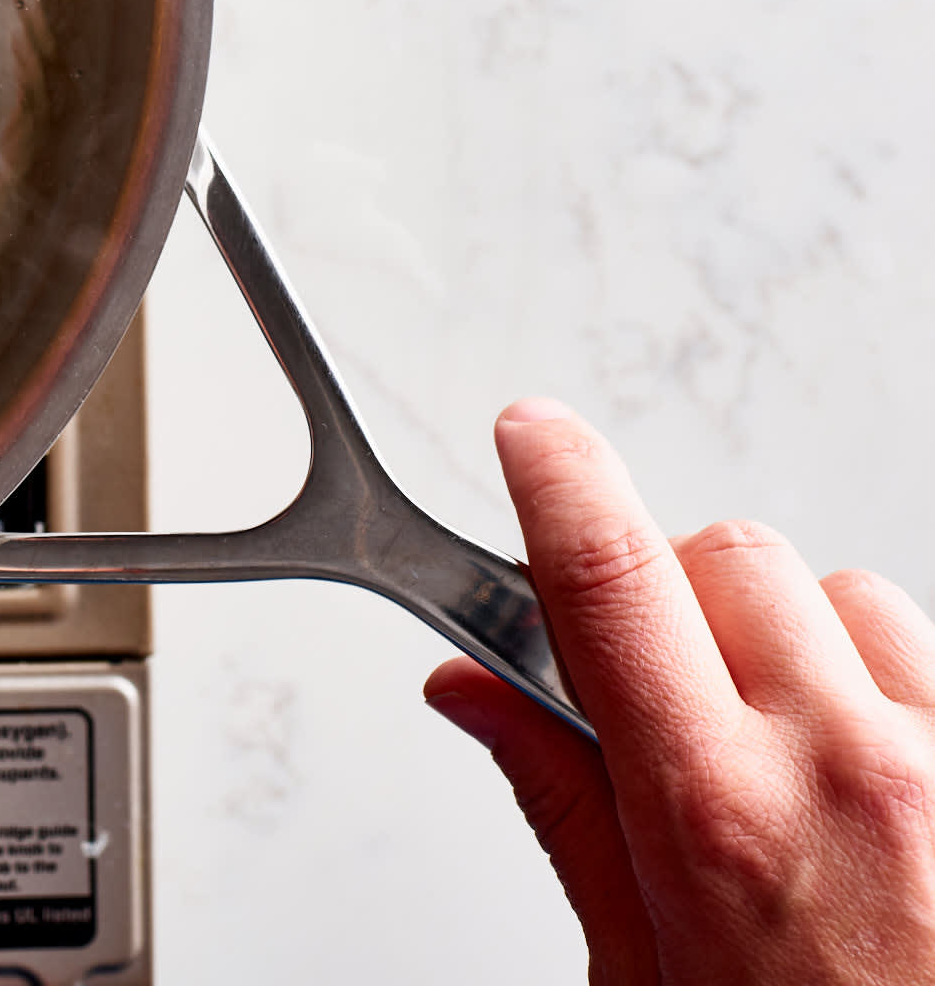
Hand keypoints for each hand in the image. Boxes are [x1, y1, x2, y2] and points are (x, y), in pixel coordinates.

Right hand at [427, 399, 934, 982]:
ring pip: (848, 594)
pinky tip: (881, 790)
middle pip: (728, 553)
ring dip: (801, 642)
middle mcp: (846, 764)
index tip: (530, 434)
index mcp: (715, 812)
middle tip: (661, 686)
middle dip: (676, 594)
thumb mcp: (642, 970)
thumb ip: (562, 805)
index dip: (556, 475)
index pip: (609, 573)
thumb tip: (474, 693)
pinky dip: (896, 695)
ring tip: (793, 758)